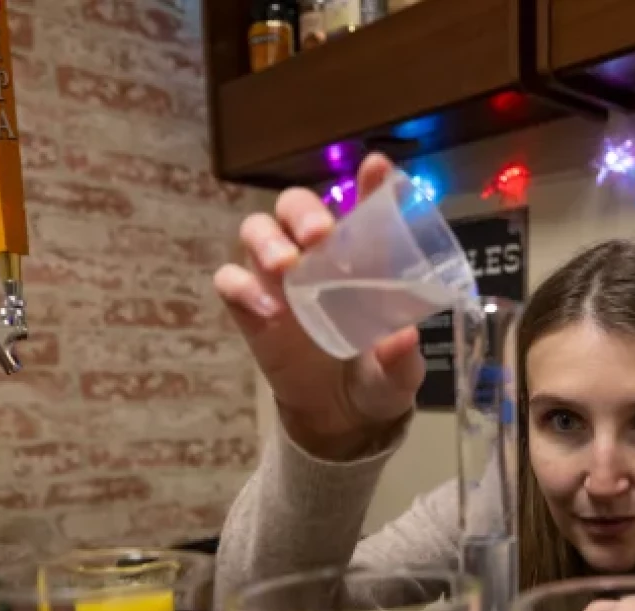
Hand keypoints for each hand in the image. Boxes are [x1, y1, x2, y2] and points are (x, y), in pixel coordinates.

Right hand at [212, 153, 425, 459]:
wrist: (340, 417)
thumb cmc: (377, 376)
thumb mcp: (398, 374)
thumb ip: (401, 357)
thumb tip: (403, 337)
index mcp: (361, 255)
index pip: (364, 206)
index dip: (371, 183)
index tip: (376, 168)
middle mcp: (315, 254)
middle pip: (295, 206)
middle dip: (303, 212)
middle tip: (318, 236)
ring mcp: (277, 277)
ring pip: (257, 231)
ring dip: (267, 241)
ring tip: (285, 267)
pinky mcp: (250, 307)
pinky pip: (231, 281)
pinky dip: (242, 288)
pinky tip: (266, 311)